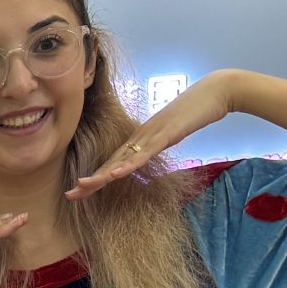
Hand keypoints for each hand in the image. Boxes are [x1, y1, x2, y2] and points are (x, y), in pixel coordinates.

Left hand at [67, 69, 240, 199]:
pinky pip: (145, 153)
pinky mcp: (166, 135)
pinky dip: (129, 165)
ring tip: (82, 186)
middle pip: (111, 163)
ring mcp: (152, 135)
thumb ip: (158, 144)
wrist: (217, 92)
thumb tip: (147, 156)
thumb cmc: (196, 112)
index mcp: (142, 139)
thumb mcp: (172, 134)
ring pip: (123, 159)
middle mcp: (141, 137)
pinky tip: (115, 174)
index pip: (114, 162)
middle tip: (69, 195)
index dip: (96, 178)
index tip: (78, 191)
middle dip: (90, 181)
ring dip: (102, 175)